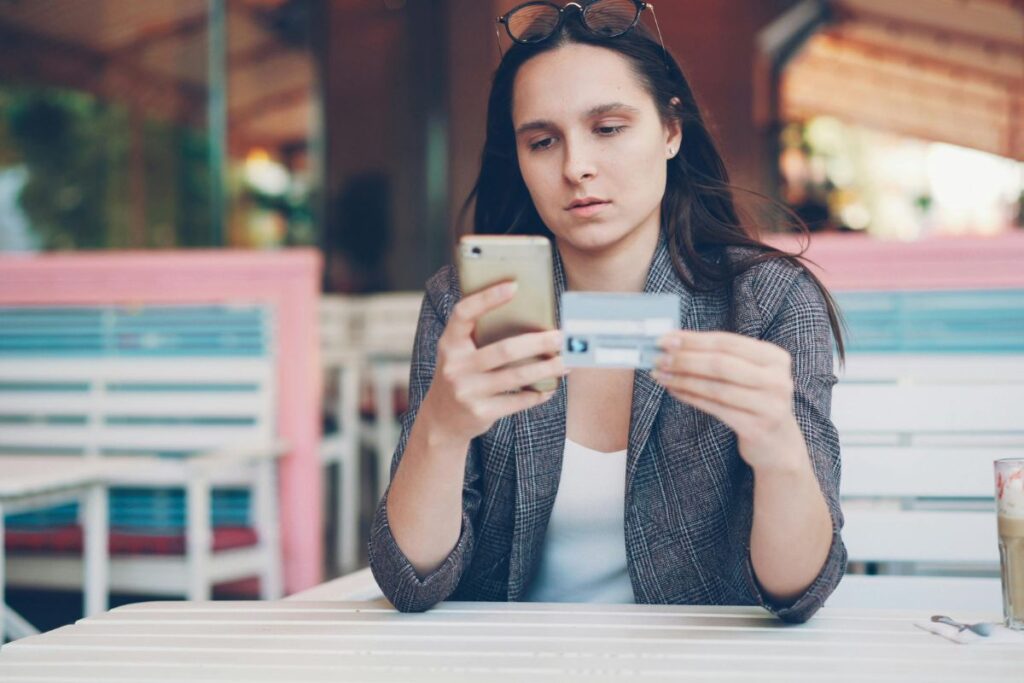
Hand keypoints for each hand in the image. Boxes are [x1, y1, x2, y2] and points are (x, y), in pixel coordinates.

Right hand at [422, 281, 565, 444]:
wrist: (441, 421)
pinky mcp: (480, 413)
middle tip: (562, 337)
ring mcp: (467, 391)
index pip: (464, 313)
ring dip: (546, 369)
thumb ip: (479, 335)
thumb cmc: (460, 375)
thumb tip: (529, 315)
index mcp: (449, 343)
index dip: (487, 298)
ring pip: (516, 377)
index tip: (514, 285)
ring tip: (566, 362)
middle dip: (538, 343)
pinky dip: (537, 393)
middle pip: (504, 350)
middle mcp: (455, 366)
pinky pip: (518, 401)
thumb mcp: (459, 353)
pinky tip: (550, 387)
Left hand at [651, 330, 805, 472]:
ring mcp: (769, 405)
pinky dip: (690, 397)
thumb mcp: (749, 374)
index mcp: (775, 357)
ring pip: (715, 387)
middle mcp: (777, 379)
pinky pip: (715, 408)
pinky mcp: (756, 428)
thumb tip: (675, 342)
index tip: (665, 339)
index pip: (727, 342)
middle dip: (685, 359)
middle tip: (658, 357)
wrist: (778, 444)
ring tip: (660, 374)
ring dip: (682, 379)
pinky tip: (674, 390)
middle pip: (720, 363)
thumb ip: (720, 356)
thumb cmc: (754, 400)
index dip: (693, 340)